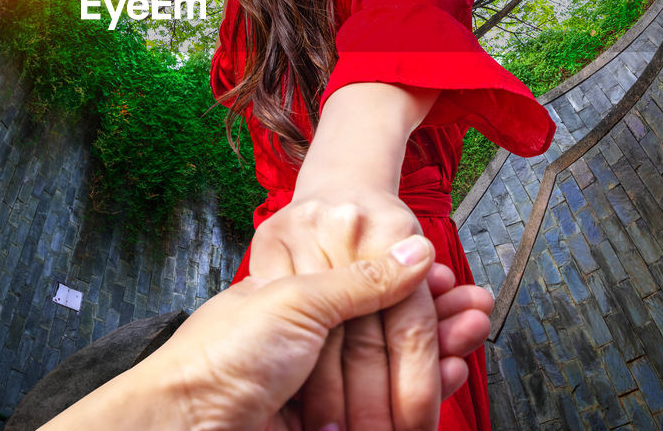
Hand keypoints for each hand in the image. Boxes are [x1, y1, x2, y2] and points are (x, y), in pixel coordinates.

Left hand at [154, 236, 489, 430]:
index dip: (411, 284)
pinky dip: (423, 387)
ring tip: (474, 332)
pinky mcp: (329, 424)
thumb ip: (361, 281)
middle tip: (476, 310)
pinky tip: (452, 370)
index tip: (450, 282)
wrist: (185, 421)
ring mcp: (322, 385)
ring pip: (394, 367)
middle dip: (437, 318)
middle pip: (388, 328)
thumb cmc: (224, 354)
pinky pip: (387, 402)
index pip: (369, 288)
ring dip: (441, 351)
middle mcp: (309, 341)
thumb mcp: (296, 301)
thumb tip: (413, 250)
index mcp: (297, 301)